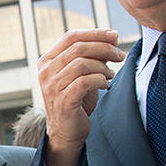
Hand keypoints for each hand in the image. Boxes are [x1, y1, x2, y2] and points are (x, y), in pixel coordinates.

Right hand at [37, 29, 125, 165]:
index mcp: (47, 61)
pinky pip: (86, 82)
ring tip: (110, 75)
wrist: (66, 131)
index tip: (114, 35)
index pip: (71, 37)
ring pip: (82, 64)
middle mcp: (46, 72)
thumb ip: (93, 55)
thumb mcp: (82, 74)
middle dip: (104, 48)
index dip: (95, 33)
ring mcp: (52, 86)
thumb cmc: (75, 100)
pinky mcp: (63, 100)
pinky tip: (105, 85)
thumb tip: (112, 36)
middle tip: (119, 55)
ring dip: (103, 67)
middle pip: (78, 48)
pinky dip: (100, 80)